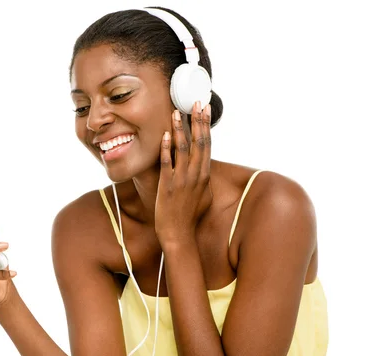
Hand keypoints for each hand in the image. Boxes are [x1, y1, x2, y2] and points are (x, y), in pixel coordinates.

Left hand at [155, 101, 212, 244]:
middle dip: (197, 121)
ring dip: (180, 129)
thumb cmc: (190, 217)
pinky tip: (165, 135)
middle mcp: (195, 175)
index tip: (204, 109)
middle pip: (198, 143)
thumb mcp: (203, 197)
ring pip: (182, 150)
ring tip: (176, 112)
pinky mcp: (167, 186)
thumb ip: (204, 181)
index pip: (207, 145)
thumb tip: (205, 169)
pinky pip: (167, 164)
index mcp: (204, 176)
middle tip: (195, 103)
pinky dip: (166, 149)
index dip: (205, 126)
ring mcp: (181, 180)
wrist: (179, 235)